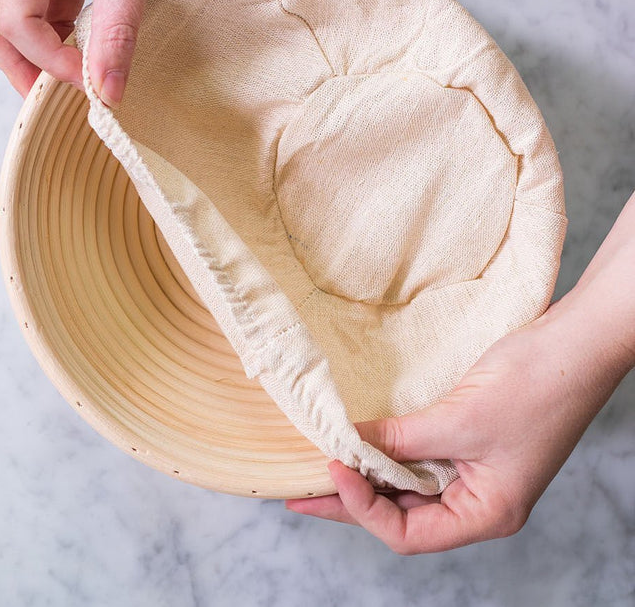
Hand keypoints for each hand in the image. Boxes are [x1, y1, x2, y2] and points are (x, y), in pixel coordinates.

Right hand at [0, 0, 225, 104]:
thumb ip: (117, 30)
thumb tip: (105, 91)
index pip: (9, 14)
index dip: (43, 57)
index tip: (89, 80)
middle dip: (13, 59)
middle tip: (53, 93)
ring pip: (18, 15)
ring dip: (40, 51)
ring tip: (79, 79)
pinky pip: (52, 10)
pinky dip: (64, 38)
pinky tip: (93, 54)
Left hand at [286, 193, 634, 552]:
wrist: (573, 343)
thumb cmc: (535, 387)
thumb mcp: (459, 420)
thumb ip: (402, 439)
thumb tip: (349, 445)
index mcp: (487, 513)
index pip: (408, 533)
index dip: (363, 507)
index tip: (332, 468)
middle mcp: (479, 500)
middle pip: (403, 514)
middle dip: (352, 500)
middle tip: (302, 489)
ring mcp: (476, 470)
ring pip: (408, 484)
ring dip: (368, 474)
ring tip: (323, 464)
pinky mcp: (471, 440)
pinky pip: (420, 455)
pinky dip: (390, 449)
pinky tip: (362, 441)